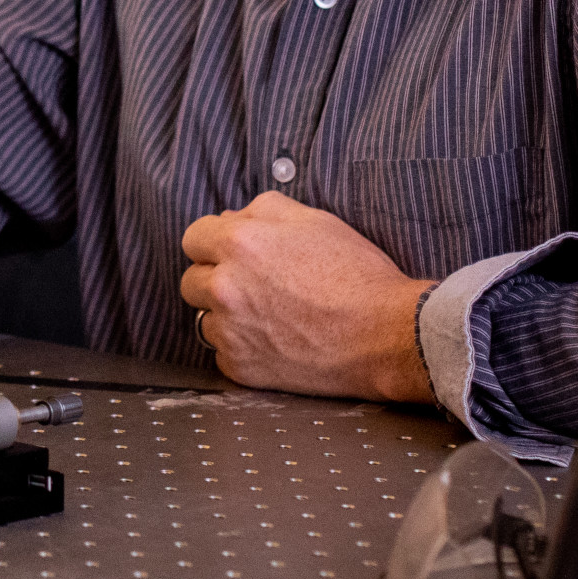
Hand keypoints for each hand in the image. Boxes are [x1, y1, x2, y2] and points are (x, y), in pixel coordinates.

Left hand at [177, 192, 434, 403]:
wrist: (386, 335)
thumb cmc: (356, 274)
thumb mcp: (314, 220)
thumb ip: (262, 211)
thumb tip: (230, 218)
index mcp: (238, 243)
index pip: (193, 238)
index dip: (213, 244)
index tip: (230, 254)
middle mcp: (224, 286)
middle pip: (191, 281)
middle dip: (215, 280)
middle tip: (253, 287)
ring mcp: (229, 330)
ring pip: (205, 319)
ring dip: (227, 317)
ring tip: (269, 316)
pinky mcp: (240, 367)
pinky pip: (222, 353)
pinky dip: (242, 348)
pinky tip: (275, 342)